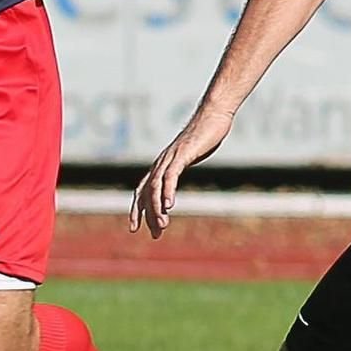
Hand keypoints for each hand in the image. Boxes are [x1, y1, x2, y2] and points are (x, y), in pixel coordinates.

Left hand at [129, 107, 233, 238]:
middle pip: (146, 192)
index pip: (143, 191)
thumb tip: (179, 177)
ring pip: (155, 187)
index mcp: (161, 164)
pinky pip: (170, 176)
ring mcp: (169, 158)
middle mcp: (161, 162)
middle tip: (154, 234)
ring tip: (162, 226)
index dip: (137, 210)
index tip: (136, 228)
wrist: (213, 115)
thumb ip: (182, 166)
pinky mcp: (181, 155)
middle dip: (146, 215)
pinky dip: (167, 192)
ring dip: (156, 208)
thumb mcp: (191, 156)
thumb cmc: (205, 134)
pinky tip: (169, 206)